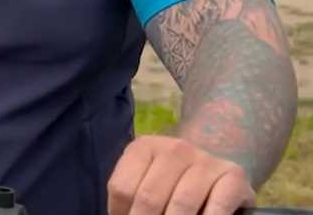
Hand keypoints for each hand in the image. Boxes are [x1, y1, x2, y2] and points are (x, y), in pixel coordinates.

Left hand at [108, 135, 255, 214]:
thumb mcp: (148, 181)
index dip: (123, 214)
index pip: (122, 188)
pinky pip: (216, 209)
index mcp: (144, 147)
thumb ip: (134, 197)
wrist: (220, 171)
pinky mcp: (234, 176)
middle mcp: (175, 148)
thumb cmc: (176, 182)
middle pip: (149, 198)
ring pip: (181, 205)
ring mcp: (206, 160)